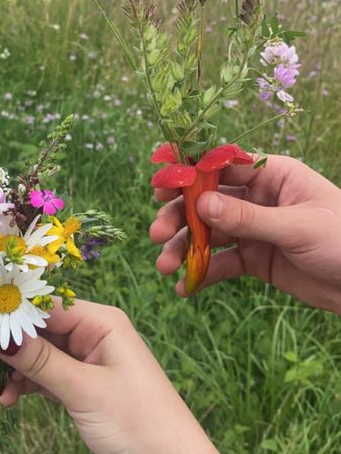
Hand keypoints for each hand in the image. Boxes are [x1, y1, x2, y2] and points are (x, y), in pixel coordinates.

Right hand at [0, 299, 215, 453]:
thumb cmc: (137, 421)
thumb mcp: (83, 388)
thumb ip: (40, 360)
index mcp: (101, 321)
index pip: (46, 306)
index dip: (9, 316)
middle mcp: (94, 335)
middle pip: (37, 329)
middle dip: (5, 344)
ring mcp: (88, 362)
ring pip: (37, 354)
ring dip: (10, 367)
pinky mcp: (83, 388)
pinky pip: (45, 377)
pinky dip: (25, 385)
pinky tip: (7, 401)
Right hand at [150, 155, 340, 313]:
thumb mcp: (297, 227)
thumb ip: (249, 219)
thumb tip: (201, 206)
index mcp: (274, 175)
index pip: (223, 166)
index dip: (190, 174)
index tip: (160, 186)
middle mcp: (260, 199)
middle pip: (209, 201)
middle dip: (180, 217)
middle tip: (156, 233)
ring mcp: (257, 229)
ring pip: (210, 234)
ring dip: (185, 248)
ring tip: (164, 267)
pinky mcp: (257, 259)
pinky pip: (224, 263)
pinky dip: (203, 274)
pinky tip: (185, 288)